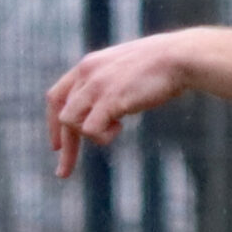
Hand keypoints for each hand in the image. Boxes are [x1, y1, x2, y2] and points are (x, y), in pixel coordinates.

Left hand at [46, 31, 200, 177]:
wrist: (179, 58)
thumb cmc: (162, 66)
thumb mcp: (126, 71)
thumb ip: (111, 84)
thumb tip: (110, 107)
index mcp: (88, 66)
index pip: (56, 96)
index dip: (53, 123)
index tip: (57, 145)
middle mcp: (86, 74)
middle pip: (61, 115)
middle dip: (65, 147)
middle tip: (63, 173)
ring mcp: (96, 86)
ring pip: (70, 122)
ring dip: (89, 136)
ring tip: (117, 129)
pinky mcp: (109, 99)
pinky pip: (90, 129)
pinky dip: (102, 136)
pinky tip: (121, 126)